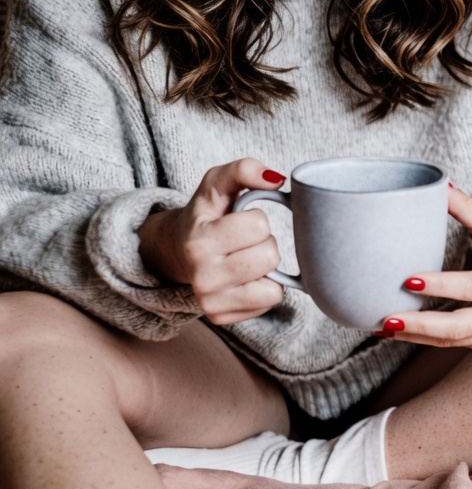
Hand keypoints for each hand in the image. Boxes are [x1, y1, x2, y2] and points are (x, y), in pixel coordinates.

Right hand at [139, 158, 286, 324]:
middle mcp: (202, 275)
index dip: (256, 220)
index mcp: (200, 240)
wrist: (177, 251)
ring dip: (267, 268)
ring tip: (244, 259)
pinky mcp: (222, 318)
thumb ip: (244, 170)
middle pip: (270, 255)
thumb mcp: (217, 184)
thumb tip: (276, 178)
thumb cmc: (207, 215)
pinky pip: (270, 302)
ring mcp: (211, 301)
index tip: (238, 221)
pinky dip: (265, 288)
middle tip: (243, 242)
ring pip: (274, 286)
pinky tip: (245, 279)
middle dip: (264, 244)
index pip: (258, 225)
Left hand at [378, 187, 471, 349]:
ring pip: (454, 341)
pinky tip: (402, 331)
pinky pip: (457, 344)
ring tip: (382, 326)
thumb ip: (467, 209)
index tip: (407, 280)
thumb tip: (438, 184)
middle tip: (387, 319)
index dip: (440, 286)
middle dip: (421, 326)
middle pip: (461, 327)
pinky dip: (427, 340)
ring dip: (417, 336)